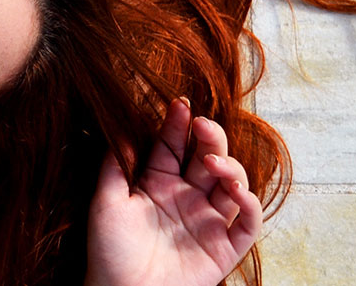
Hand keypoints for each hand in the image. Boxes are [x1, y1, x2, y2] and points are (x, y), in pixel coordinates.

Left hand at [85, 99, 264, 285]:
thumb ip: (115, 165)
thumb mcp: (106, 201)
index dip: (179, 125)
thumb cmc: (109, 251)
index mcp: (158, 184)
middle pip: (207, 157)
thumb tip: (121, 127)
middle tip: (202, 124)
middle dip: (210, 137)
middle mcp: (186, 198)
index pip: (174, 146)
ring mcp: (208, 220)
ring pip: (233, 183)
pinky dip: (249, 203)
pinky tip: (236, 190)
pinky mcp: (225, 246)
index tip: (180, 105)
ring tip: (212, 162)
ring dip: (229, 166)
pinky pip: (248, 221)